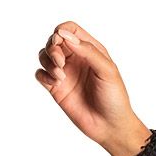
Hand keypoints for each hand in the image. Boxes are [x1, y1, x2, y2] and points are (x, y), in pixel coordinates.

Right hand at [35, 21, 148, 155]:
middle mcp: (76, 59)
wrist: (110, 126)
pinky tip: (55, 84)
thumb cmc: (115, 99)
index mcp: (91, 51)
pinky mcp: (56, 88)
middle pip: (53, 40)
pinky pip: (40, 74)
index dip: (62, 31)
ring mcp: (65, 73)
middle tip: (60, 62)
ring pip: (44, 55)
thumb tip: (65, 35)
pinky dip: (43, 75)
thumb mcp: (107, 72)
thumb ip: (89, 51)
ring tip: (60, 76)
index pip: (70, 29)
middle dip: (52, 47)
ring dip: (47, 61)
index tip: (61, 41)